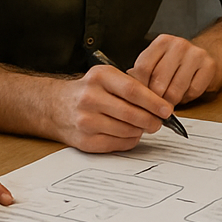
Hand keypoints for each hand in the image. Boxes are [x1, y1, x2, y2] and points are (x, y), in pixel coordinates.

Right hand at [52, 64, 173, 152]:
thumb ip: (131, 86)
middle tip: (159, 122)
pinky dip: (129, 140)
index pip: (133, 90)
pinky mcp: (85, 140)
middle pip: (131, 113)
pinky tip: (129, 134)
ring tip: (143, 126)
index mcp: (100, 77)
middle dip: (151, 120)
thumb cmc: (88, 90)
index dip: (153, 102)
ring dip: (140, 131)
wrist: (54, 106)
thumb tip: (160, 103)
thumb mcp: (106, 77)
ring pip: (126, 131)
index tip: (167, 110)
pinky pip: (117, 144)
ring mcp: (86, 121)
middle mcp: (90, 98)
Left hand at [131, 33, 221, 105]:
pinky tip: (186, 92)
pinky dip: (187, 98)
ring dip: (171, 101)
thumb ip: (143, 75)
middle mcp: (178, 45)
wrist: (209, 52)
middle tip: (154, 107)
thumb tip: (127, 95)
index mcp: (161, 42)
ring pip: (175, 90)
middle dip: (155, 100)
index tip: (137, 100)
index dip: (138, 89)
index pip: (143, 68)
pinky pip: (192, 92)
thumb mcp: (158, 62)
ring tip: (169, 100)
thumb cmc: (178, 62)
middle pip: (158, 82)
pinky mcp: (209, 66)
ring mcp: (195, 54)